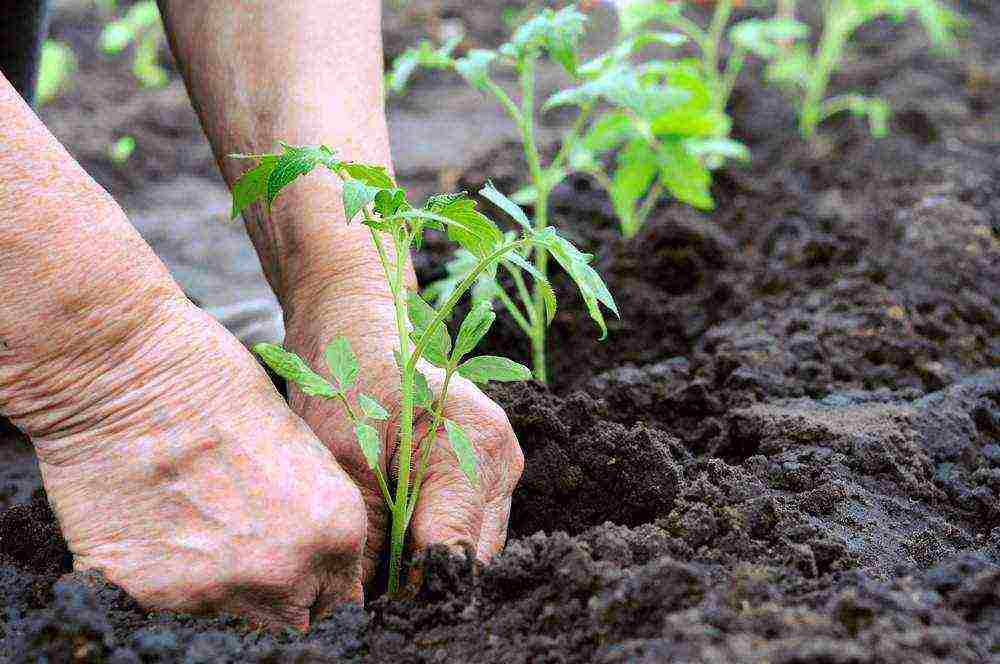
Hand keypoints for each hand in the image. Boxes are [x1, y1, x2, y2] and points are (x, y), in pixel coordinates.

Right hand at [8, 283, 367, 629]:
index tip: (299, 564)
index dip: (319, 578)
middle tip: (247, 544)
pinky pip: (168, 606)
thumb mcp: (302, 445)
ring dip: (223, 584)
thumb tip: (316, 555)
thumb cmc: (220, 384)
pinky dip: (164, 576)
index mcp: (335, 530)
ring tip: (197, 523)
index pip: (341, 596)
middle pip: (293, 617)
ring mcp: (216, 589)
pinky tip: (157, 523)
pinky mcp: (148, 594)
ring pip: (233, 616)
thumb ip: (317, 513)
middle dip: (278, 590)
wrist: (127, 374)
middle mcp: (284, 571)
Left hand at [283, 280, 523, 583]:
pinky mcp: (488, 466)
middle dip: (424, 580)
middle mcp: (500, 459)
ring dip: (430, 559)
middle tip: (370, 590)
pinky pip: (469, 521)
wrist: (357, 325)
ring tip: (380, 560)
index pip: (454, 554)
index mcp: (473, 451)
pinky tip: (397, 532)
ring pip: (474, 544)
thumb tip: (363, 607)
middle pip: (473, 557)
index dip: (413, 591)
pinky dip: (434, 534)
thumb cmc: (346, 378)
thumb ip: (366, 539)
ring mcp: (501, 462)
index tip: (373, 606)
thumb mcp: (344, 462)